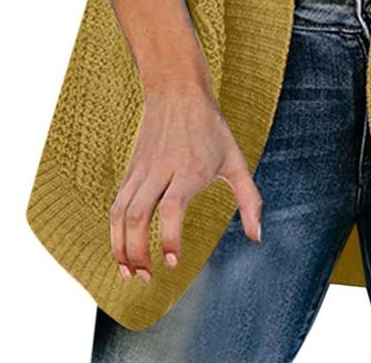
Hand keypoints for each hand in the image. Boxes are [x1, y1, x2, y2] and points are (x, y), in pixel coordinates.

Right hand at [110, 83, 263, 282]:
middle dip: (138, 251)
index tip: (173, 261)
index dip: (169, 237)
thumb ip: (249, 199)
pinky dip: (114, 231)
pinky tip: (122, 250)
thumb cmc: (210, 128)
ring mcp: (142, 170)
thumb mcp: (236, 160)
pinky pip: (116, 204)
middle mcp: (161, 171)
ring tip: (129, 272)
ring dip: (120, 245)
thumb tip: (257, 237)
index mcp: (189, 170)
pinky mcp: (131, 170)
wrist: (176, 92)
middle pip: (138, 214)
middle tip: (147, 277)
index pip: (171, 207)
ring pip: (120, 211)